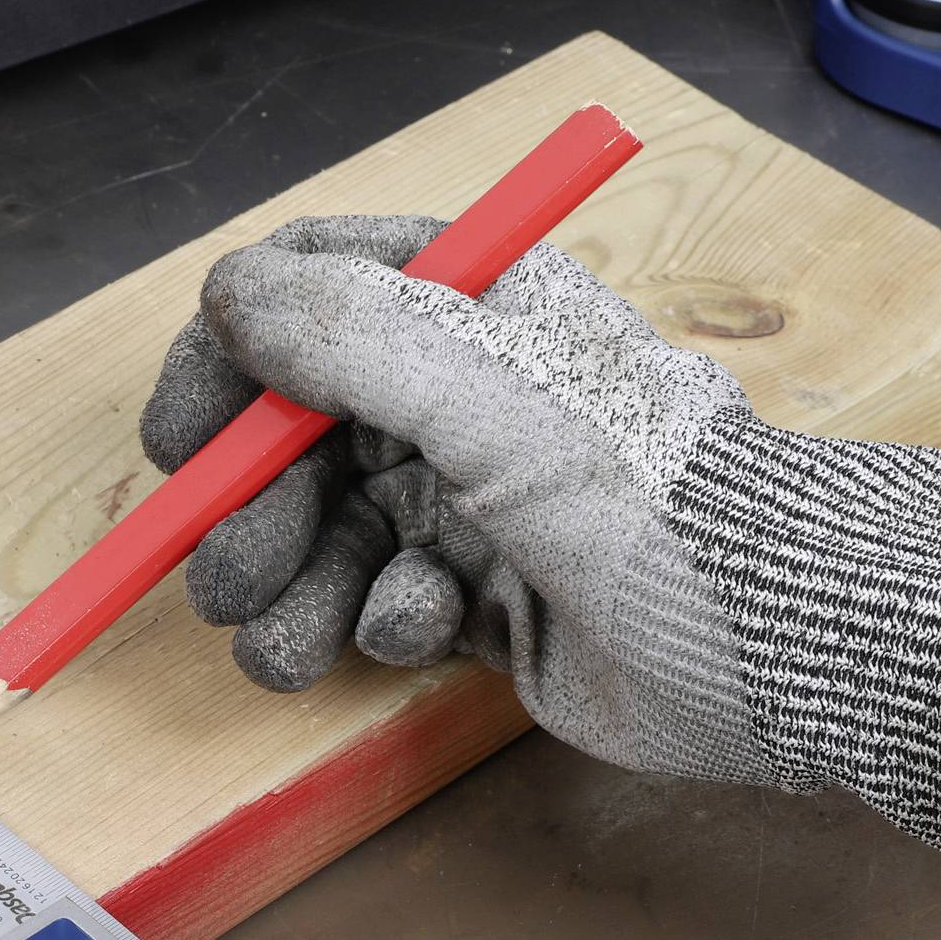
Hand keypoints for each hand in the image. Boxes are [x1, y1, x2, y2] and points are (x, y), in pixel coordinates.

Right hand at [141, 215, 940, 905]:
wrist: (762, 637)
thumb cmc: (639, 489)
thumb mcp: (482, 385)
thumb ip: (345, 335)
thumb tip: (230, 294)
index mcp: (467, 311)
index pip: (306, 298)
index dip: (225, 365)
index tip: (178, 440)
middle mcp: (458, 397)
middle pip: (289, 440)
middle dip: (248, 514)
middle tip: (223, 578)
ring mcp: (464, 502)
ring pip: (319, 539)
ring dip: (289, 593)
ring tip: (289, 644)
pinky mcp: (474, 601)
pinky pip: (376, 607)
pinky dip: (382, 626)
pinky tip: (429, 632)